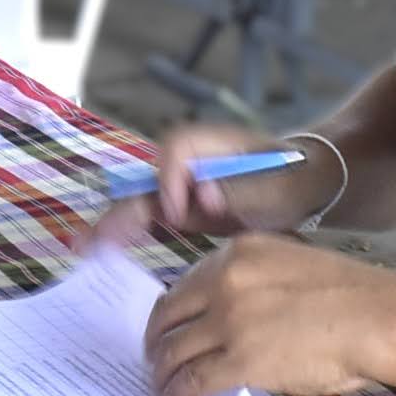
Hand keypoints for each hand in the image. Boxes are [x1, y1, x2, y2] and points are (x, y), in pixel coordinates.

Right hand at [84, 122, 323, 249]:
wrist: (311, 184)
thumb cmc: (296, 179)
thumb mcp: (279, 186)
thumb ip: (241, 190)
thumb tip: (205, 196)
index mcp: (211, 144)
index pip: (176, 150)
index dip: (172, 180)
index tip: (182, 213)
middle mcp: (190, 163)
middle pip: (148, 180)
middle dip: (123, 210)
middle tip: (97, 240)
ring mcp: (184, 186)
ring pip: (142, 203)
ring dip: (116, 225)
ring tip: (84, 249)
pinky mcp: (184, 209)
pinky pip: (151, 219)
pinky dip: (129, 234)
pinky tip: (102, 251)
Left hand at [143, 234, 395, 395]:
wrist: (378, 318)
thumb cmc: (353, 295)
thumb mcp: (292, 266)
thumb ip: (258, 281)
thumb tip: (238, 315)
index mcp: (238, 252)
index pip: (188, 281)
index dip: (175, 309)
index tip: (172, 325)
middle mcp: (224, 280)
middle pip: (170, 314)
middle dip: (157, 339)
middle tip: (155, 357)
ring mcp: (228, 320)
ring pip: (175, 350)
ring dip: (161, 372)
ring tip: (160, 387)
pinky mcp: (238, 360)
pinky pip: (192, 381)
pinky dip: (176, 395)